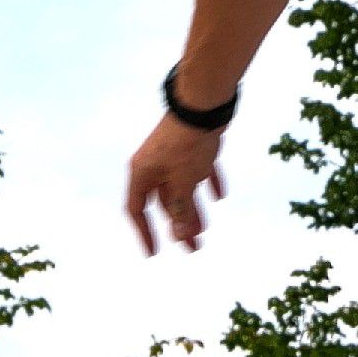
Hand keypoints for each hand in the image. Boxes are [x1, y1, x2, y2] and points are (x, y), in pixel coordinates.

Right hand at [126, 114, 225, 254]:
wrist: (202, 104)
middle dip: (178, 226)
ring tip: (204, 230)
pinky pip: (198, 170)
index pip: (137, 209)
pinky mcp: (192, 146)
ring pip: (182, 188)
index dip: (145, 232)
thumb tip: (180, 236)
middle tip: (193, 248)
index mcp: (143, 174)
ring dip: (193, 209)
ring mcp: (172, 155)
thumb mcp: (183, 182)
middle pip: (164, 202)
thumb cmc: (187, 144)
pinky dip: (208, 182)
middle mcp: (153, 165)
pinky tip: (220, 195)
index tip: (154, 253)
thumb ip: (181, 209)